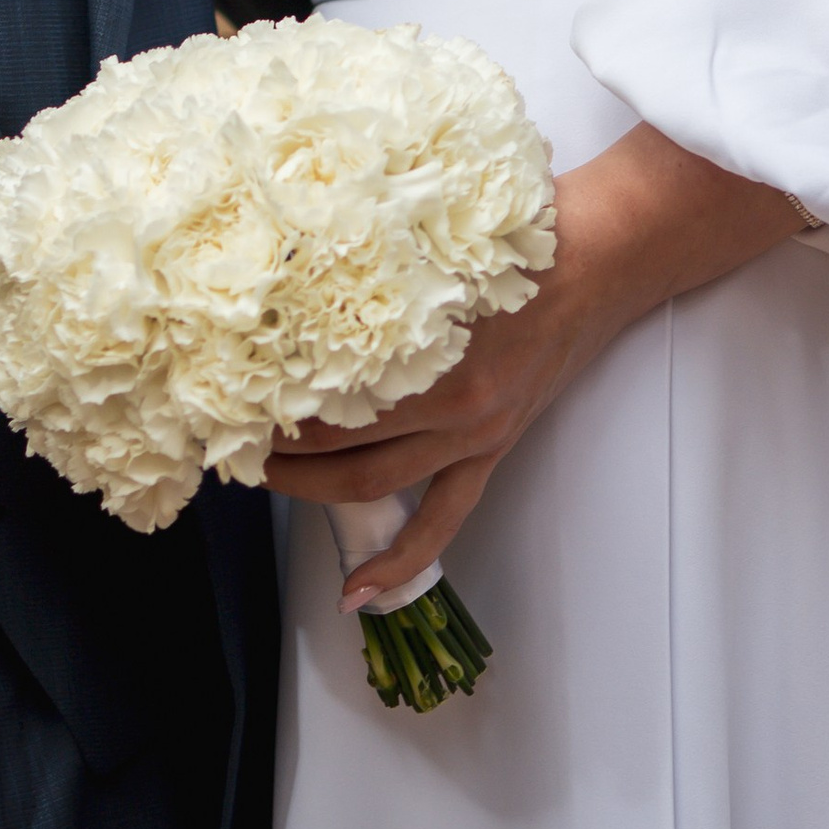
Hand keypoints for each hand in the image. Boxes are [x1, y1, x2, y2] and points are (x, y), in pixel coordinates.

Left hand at [263, 127, 802, 600]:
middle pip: (341, 447)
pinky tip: (363, 592)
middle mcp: (454, 406)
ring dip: (313, 493)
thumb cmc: (522, 236)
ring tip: (266, 483)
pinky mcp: (493, 448)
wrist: (602, 258)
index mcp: (435, 354)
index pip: (328, 396)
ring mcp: (475, 435)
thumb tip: (289, 266)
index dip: (271, 403)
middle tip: (228, 438)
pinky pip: (443, 521)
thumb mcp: (433, 244)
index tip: (226, 394)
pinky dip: (401, 561)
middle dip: (276, 450)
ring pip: (376, 486)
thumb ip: (373, 267)